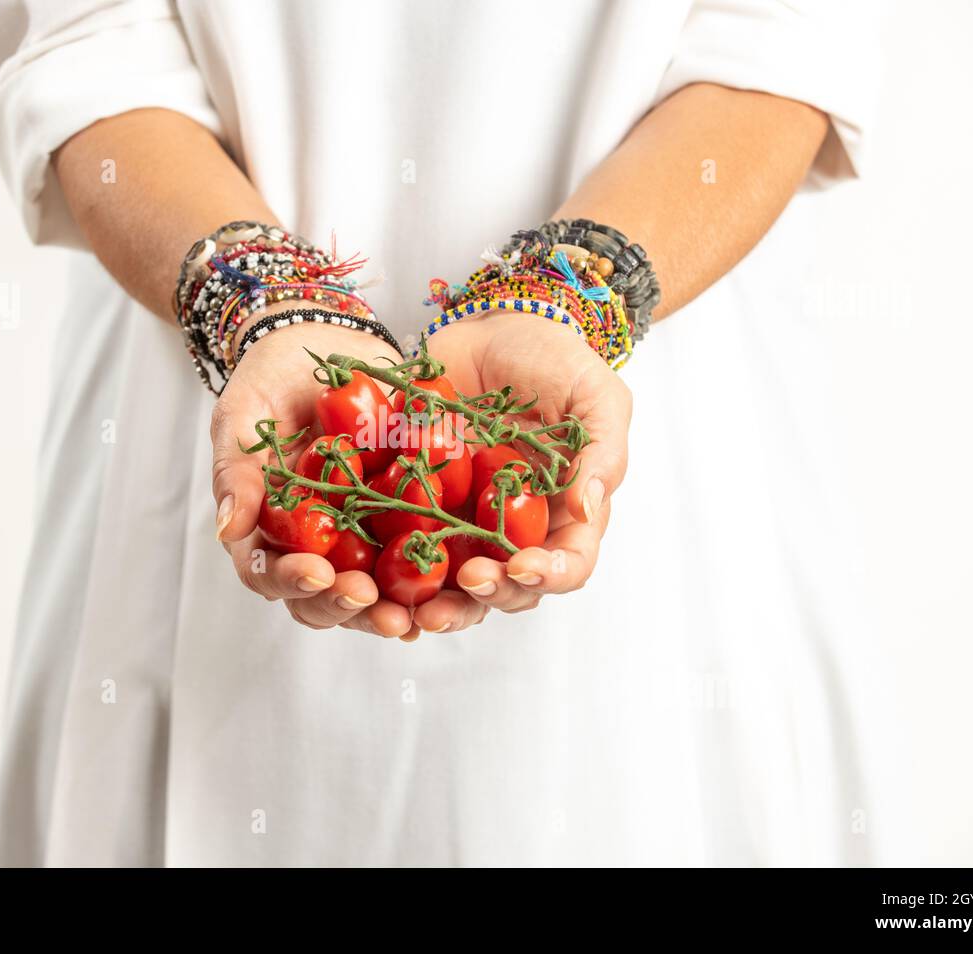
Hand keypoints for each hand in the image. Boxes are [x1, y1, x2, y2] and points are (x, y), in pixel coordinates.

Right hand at [210, 313, 419, 638]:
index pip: (270, 573)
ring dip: (388, 611)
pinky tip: (453, 587)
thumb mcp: (242, 416)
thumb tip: (227, 528)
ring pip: (371, 594)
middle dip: (345, 606)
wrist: (326, 347)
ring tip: (409, 615)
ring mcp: (360, 538)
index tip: (317, 573)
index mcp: (268, 530)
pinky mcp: (404, 523)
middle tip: (368, 600)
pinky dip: (435, 582)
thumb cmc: (272, 381)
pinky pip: (421, 560)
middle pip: (323, 598)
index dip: (292, 581)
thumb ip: (235, 471)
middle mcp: (314, 545)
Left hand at [408, 313, 631, 630]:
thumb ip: (601, 452)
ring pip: (452, 583)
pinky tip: (370, 575)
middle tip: (466, 583)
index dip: (549, 575)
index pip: (568, 564)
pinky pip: (400, 545)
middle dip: (487, 595)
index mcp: (565, 513)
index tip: (522, 567)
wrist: (489, 325)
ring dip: (438, 602)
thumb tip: (589, 510)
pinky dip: (386, 568)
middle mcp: (514, 530)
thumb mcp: (594, 395)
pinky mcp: (415, 504)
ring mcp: (463, 520)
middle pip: (507, 587)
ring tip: (415, 608)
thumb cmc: (553, 359)